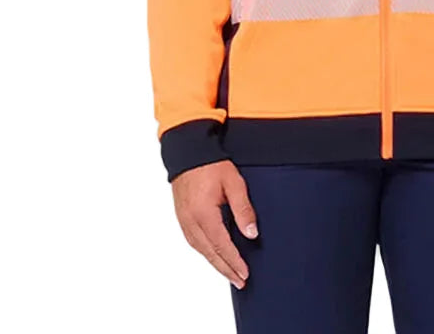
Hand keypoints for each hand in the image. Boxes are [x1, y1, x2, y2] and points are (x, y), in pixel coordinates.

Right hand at [171, 159, 258, 288]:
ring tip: (230, 273)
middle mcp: (191, 221)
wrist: (188, 151)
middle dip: (226, 269)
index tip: (244, 274)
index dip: (234, 262)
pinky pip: (194, 241)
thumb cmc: (211, 164)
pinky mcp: (182, 217)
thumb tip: (251, 234)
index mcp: (204, 214)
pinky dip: (206, 252)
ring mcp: (184, 220)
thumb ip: (243, 209)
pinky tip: (214, 255)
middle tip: (240, 281)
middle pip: (210, 253)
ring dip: (215, 263)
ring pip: (200, 250)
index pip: (221, 245)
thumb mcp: (234, 182)